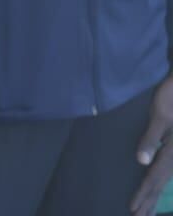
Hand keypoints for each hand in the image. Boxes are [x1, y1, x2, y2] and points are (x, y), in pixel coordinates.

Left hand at [131, 75, 172, 214]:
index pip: (154, 177)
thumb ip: (151, 138)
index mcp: (172, 151)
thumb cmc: (172, 97)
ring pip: (164, 178)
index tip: (133, 209)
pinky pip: (167, 170)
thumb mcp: (160, 115)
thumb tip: (141, 161)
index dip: (144, 194)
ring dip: (154, 194)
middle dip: (149, 200)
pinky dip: (159, 181)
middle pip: (160, 182)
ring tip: (146, 210)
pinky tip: (155, 186)